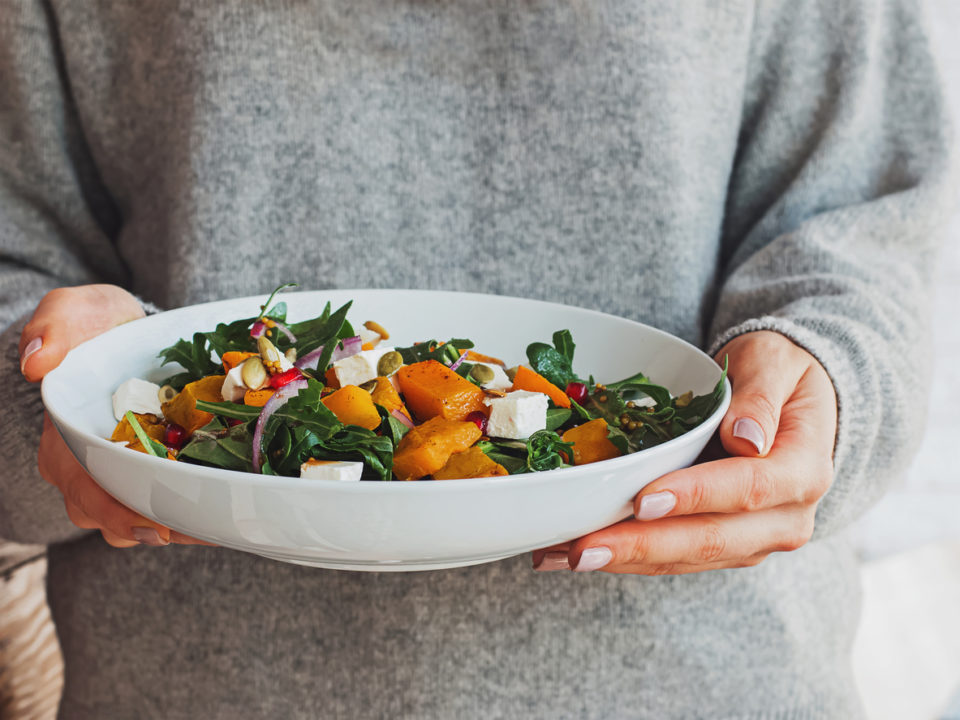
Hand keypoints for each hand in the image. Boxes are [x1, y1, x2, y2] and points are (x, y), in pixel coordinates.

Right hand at [21, 284, 210, 547]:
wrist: (124, 332)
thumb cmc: (98, 324)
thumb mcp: (77, 311)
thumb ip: (56, 325)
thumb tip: (36, 363)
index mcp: (62, 437)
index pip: (83, 486)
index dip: (117, 510)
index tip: (155, 524)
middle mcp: (81, 466)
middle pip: (112, 514)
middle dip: (154, 526)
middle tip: (199, 528)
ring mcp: (112, 473)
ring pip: (134, 521)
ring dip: (172, 526)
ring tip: (213, 525)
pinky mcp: (142, 473)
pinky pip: (157, 507)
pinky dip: (184, 514)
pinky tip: (216, 514)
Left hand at [532, 330, 836, 573]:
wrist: (792, 401)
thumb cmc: (780, 373)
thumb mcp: (777, 364)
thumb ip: (761, 398)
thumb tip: (746, 441)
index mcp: (803, 471)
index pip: (748, 489)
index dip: (694, 496)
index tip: (643, 500)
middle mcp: (784, 518)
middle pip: (709, 540)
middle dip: (641, 547)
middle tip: (583, 549)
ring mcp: (752, 539)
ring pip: (684, 559)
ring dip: (622, 560)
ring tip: (563, 555)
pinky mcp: (722, 546)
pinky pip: (672, 557)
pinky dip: (625, 557)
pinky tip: (574, 553)